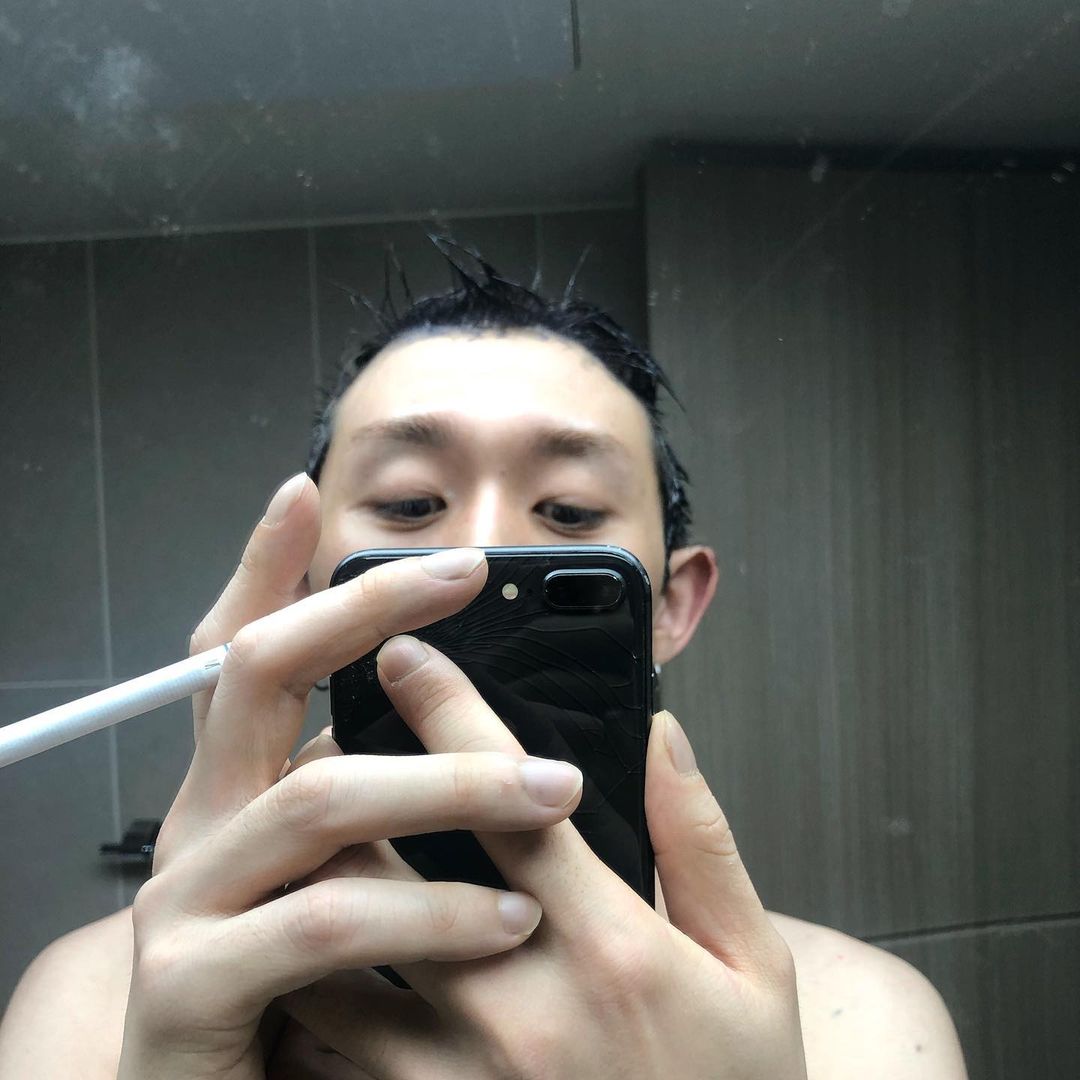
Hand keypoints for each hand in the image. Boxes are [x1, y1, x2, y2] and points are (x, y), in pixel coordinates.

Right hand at [117, 476, 581, 1079]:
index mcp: (244, 796)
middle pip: (256, 677)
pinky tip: (507, 919)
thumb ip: (401, 816)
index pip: (248, 659)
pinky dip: (426, 914)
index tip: (306, 497)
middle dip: (359, 611)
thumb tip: (481, 738)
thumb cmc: (320, 1011)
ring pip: (320, 797)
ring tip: (554, 791)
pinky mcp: (191, 988)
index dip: (269, 574)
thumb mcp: (367, 893)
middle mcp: (204, 826)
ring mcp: (188, 901)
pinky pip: (327, 922)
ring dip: (448, 784)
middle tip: (460, 573)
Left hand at [280, 636, 808, 1079]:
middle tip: (328, 749)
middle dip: (348, 790)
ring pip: (338, 955)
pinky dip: (310, 993)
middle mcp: (524, 1005)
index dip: (447, 712)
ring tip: (311, 849)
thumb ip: (701, 840)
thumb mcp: (754, 964)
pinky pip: (328, 1050)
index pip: (505, 797)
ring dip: (317, 888)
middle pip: (393, 864)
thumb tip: (659, 733)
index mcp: (610, 943)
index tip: (403, 656)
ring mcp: (462, 1079)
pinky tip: (315, 962)